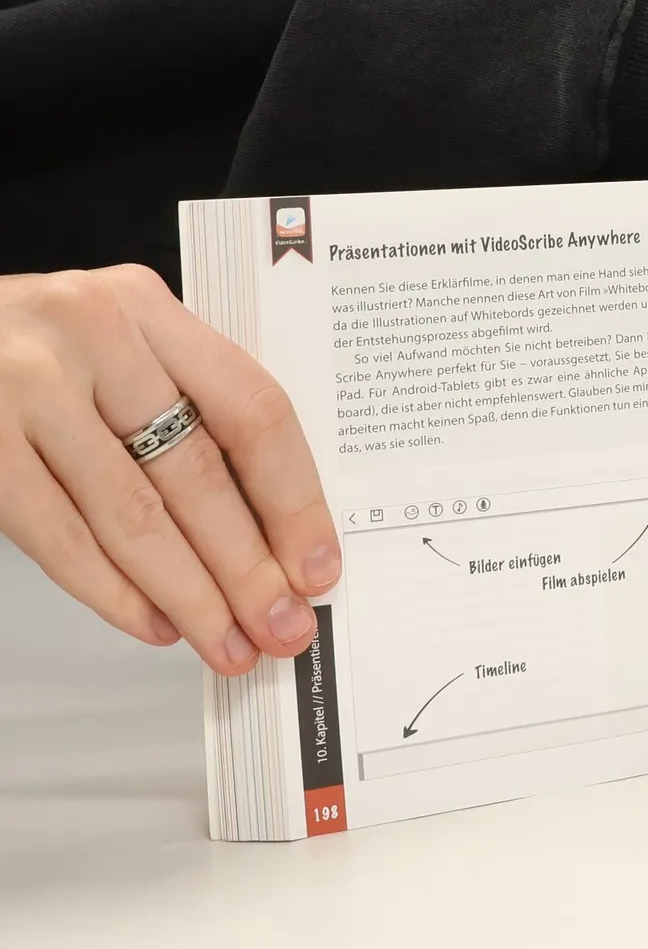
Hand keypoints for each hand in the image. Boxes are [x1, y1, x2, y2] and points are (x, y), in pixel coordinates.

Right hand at [0, 266, 337, 671]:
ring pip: (132, 515)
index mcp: (147, 307)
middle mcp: (94, 338)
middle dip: (248, 566)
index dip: (293, 497)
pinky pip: (58, 538)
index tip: (317, 562)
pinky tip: (154, 623)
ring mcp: (30, 391)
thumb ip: (185, 400)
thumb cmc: (29, 342)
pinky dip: (113, 592)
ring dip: (189, 594)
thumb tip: (269, 522)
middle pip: (197, 471)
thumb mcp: (116, 340)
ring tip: (226, 641)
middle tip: (282, 625)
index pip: (251, 409)